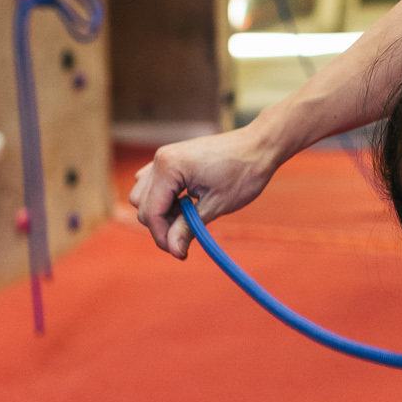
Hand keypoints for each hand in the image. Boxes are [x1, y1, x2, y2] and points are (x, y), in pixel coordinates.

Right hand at [129, 125, 280, 257]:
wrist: (259, 147)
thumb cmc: (243, 173)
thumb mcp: (215, 206)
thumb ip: (188, 228)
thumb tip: (174, 251)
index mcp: (168, 168)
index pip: (151, 212)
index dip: (163, 237)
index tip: (181, 253)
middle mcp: (159, 160)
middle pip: (141, 205)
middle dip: (161, 225)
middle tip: (187, 236)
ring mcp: (163, 158)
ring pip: (144, 195)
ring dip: (162, 212)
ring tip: (189, 217)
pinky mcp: (171, 160)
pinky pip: (154, 184)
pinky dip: (165, 199)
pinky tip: (186, 204)